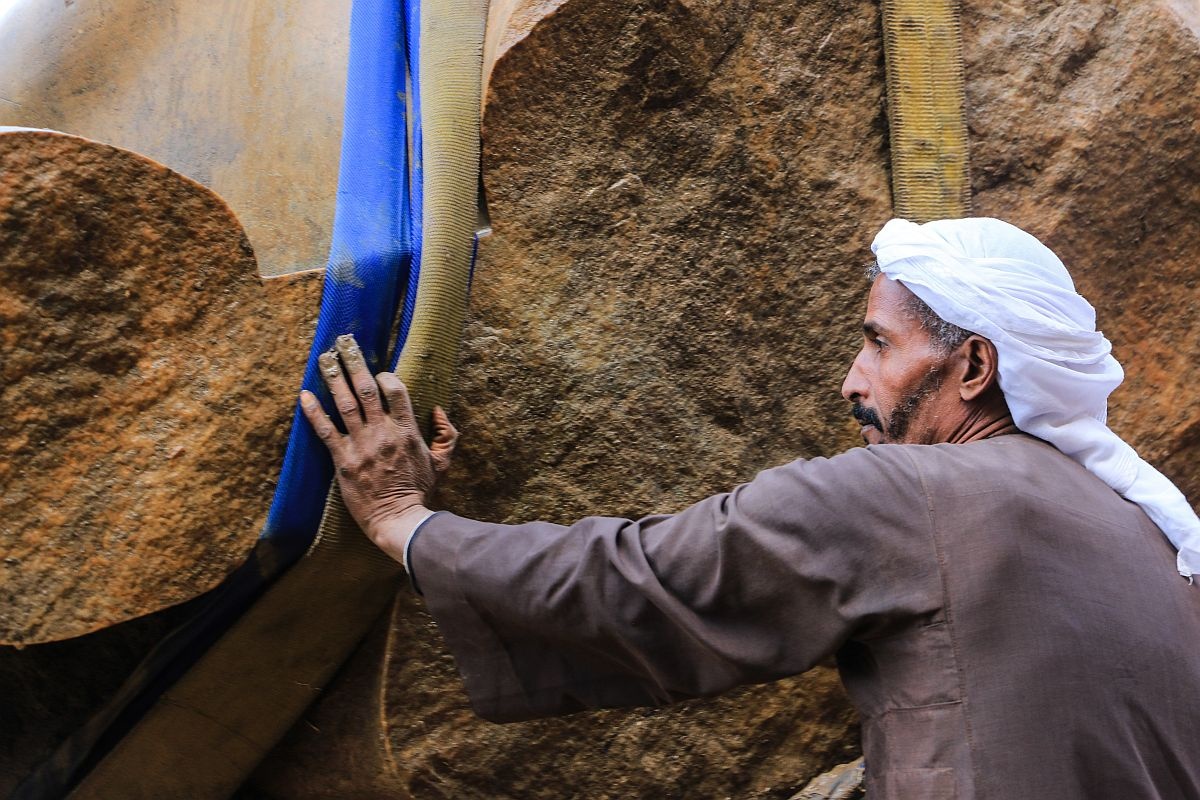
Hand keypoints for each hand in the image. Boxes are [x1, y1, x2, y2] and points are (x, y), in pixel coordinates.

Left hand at [300, 334, 457, 556]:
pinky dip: (314, 412)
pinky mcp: (343, 461)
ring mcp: (361, 445)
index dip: (386, 375)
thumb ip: (445, 434)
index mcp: (406, 430)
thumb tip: (438, 410)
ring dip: (333, 378)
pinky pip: (326, 431)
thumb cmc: (419, 490)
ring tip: (324, 357)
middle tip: (343, 341)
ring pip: (345, 403)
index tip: (378, 371)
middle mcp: (383, 432)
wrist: (398, 519)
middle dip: (354, 362)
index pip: (395, 390)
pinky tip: (304, 395)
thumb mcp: (442, 462)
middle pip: (366, 388)